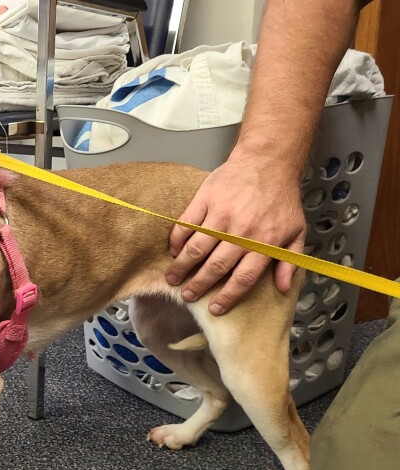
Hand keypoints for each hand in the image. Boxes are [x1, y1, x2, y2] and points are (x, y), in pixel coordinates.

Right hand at [166, 155, 306, 315]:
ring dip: (182, 266)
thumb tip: (283, 288)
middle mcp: (242, 232)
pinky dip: (177, 240)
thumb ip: (290, 260)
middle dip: (199, 285)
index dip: (227, 296)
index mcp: (264, 242)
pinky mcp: (206, 200)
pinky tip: (173, 250)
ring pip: (197, 248)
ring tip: (172, 278)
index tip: (215, 308)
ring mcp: (221, 215)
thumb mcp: (296, 230)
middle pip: (216, 267)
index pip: (243, 278)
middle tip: (187, 296)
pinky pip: (186, 224)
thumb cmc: (281, 197)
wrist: (268, 161)